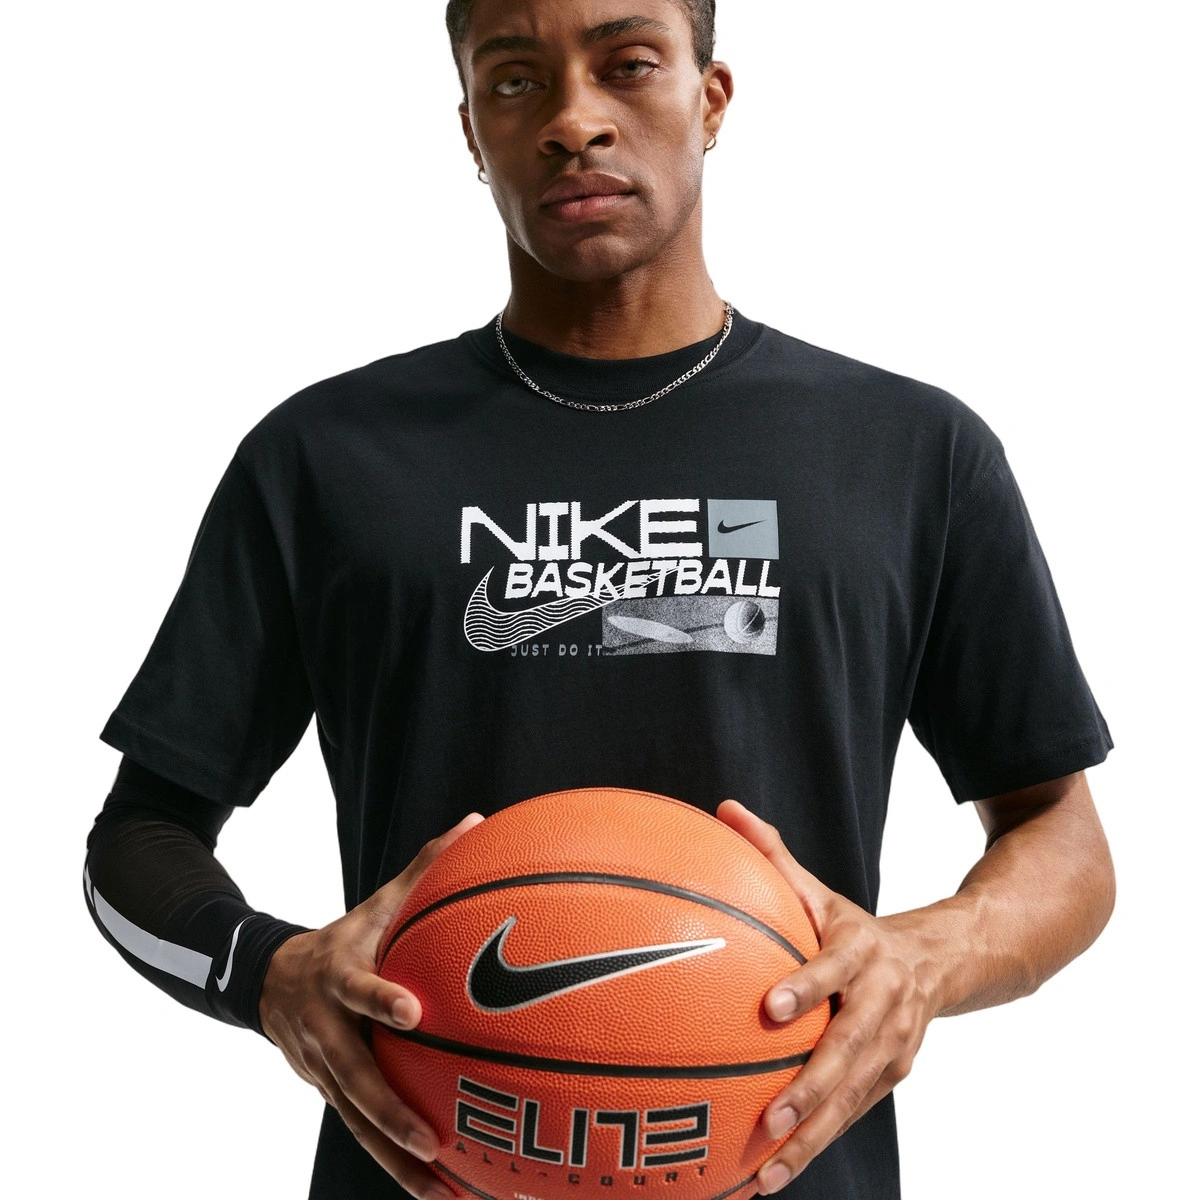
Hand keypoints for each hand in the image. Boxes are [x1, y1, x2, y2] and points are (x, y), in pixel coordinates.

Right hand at [259, 811, 485, 1198]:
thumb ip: (425, 867)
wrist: (268, 980)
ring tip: (439, 1189)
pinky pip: (361, 1134)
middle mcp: (325, 1029)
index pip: (357, 987)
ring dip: (393, 1158)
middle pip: (352, 1076)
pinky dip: (391, 1164)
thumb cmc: (346, 937)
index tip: (413, 1013)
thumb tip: (475, 821)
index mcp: (337, 976)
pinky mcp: (329, 1094)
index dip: (379, 999)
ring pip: (355, 1121)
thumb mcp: (376, 902)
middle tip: (430, 1139)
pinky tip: (434, 1191)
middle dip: (388, 1112)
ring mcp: (322, 1069)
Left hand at [716, 800, 939, 1193]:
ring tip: (763, 1176)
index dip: (808, 987)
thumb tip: (724, 808)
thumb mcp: (820, 890)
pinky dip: (815, 1150)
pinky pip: (850, 1119)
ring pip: (852, 1102)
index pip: (835, 970)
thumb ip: (773, 854)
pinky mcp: (890, 1081)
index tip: (770, 1008)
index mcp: (863, 953)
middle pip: (850, 1053)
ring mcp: (892, 1050)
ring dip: (811, 1141)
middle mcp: (884, 1005)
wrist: (942, 963)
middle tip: (770, 1120)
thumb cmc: (854, 927)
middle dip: (813, 1091)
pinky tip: (766, 1180)